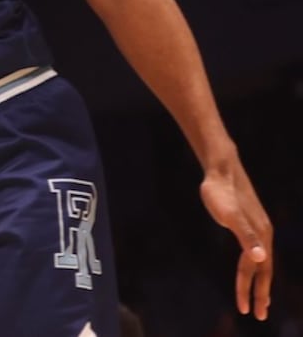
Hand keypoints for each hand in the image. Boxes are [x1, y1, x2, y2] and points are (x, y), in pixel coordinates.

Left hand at [199, 158, 273, 319]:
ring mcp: (258, 228)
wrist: (220, 169)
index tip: (245, 310)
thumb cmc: (220, 191)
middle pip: (264, 270)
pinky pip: (254, 251)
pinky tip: (249, 267)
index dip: (249, 290)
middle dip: (261, 293)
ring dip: (258, 281)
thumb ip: (245, 235)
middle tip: (259, 315)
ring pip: (260, 261)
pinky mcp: (249, 222)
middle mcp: (264, 234)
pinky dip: (252, 265)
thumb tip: (262, 257)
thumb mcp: (229, 214)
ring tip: (256, 298)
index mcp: (261, 236)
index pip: (256, 271)